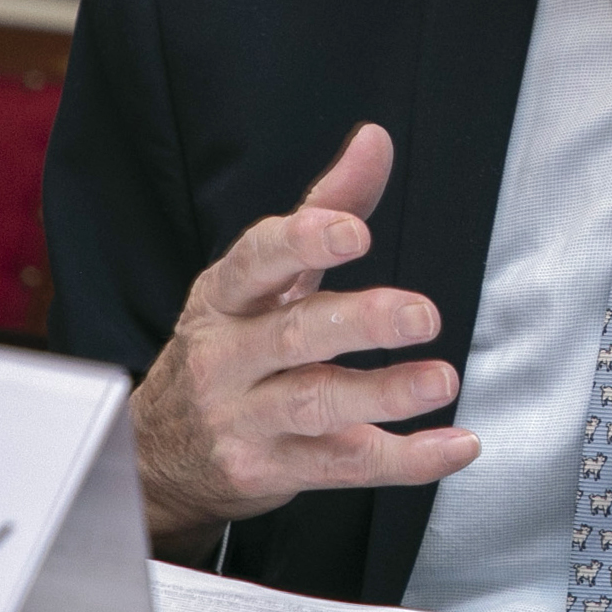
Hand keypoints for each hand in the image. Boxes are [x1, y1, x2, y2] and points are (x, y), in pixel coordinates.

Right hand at [133, 124, 479, 559]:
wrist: (157, 455)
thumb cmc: (228, 346)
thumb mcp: (262, 277)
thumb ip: (324, 207)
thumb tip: (374, 140)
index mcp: (226, 296)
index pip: (256, 261)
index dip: (303, 243)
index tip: (353, 231)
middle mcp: (227, 357)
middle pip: (293, 335)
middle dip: (360, 322)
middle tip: (422, 314)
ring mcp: (244, 419)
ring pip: (315, 404)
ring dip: (384, 394)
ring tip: (441, 380)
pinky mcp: (270, 471)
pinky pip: (343, 466)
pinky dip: (405, 459)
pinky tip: (454, 444)